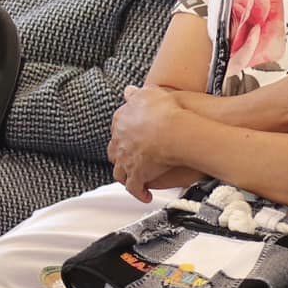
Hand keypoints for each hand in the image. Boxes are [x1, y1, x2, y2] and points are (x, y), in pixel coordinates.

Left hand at [108, 85, 200, 201]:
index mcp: (122, 120)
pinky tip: (145, 196)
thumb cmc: (164, 111)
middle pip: (114, 152)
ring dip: (126, 176)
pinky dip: (139, 193)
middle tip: (129, 158)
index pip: (117, 128)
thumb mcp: (149, 94)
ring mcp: (127, 159)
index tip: (130, 136)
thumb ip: (136, 94)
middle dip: (120, 156)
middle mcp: (120, 141)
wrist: (173, 130)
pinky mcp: (137, 175)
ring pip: (120, 172)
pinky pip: (135, 188)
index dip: (124, 134)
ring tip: (133, 178)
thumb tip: (129, 91)